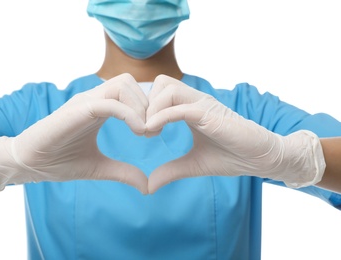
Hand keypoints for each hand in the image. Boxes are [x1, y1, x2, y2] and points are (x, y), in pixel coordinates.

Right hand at [0, 73, 148, 193]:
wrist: (28, 163)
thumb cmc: (58, 162)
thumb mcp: (98, 168)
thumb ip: (123, 172)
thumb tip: (146, 186)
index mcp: (99, 108)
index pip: (130, 90)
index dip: (147, 107)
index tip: (153, 132)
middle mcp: (93, 100)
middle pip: (129, 81)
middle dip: (147, 104)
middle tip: (151, 131)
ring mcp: (84, 102)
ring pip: (122, 84)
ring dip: (140, 106)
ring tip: (143, 131)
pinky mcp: (77, 110)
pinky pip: (110, 103)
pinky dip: (129, 114)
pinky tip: (138, 132)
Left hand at [146, 75, 324, 193]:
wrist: (261, 158)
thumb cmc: (232, 157)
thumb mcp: (193, 165)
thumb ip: (171, 171)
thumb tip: (148, 185)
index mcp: (190, 108)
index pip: (161, 91)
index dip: (146, 107)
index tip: (142, 131)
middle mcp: (196, 101)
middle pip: (161, 82)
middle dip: (145, 103)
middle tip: (143, 129)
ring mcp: (203, 105)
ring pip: (168, 88)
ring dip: (152, 109)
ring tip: (150, 132)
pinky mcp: (210, 114)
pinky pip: (180, 107)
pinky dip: (162, 116)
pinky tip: (153, 131)